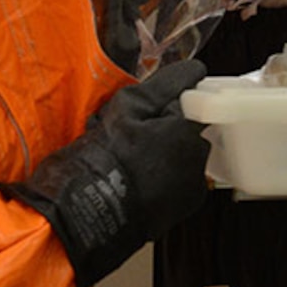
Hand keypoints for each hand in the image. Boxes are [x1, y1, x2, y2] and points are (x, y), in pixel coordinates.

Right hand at [1, 59, 209, 286]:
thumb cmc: (103, 159)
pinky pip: (177, 182)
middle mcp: (200, 158)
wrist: (86, 216)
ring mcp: (193, 185)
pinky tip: (134, 181)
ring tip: (127, 161)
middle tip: (129, 136)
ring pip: (180, 156)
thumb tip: (195, 70)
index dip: (169, 103)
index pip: (195, 102)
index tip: (147, 111)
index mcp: (190, 129)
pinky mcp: (184, 208)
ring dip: (162, 154)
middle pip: (187, 130)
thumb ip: (166, 85)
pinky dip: (161, 179)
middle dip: (165, 129)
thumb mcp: (128, 106)